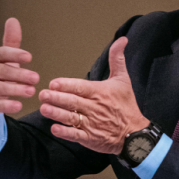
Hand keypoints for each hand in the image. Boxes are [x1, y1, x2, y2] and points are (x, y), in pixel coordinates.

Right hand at [0, 18, 39, 126]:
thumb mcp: (3, 61)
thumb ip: (10, 43)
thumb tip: (13, 20)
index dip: (14, 54)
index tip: (29, 57)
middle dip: (19, 74)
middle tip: (36, 78)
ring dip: (15, 89)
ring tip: (32, 91)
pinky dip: (6, 105)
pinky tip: (19, 105)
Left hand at [39, 37, 149, 154]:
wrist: (135, 133)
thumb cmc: (127, 105)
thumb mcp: (123, 80)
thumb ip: (117, 59)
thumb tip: (122, 40)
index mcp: (101, 93)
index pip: (81, 87)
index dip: (67, 85)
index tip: (53, 83)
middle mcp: (95, 108)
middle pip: (73, 102)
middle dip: (57, 98)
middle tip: (43, 94)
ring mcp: (92, 124)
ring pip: (72, 118)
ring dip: (57, 114)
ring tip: (44, 109)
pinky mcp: (90, 138)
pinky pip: (75, 135)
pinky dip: (65, 132)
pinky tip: (54, 128)